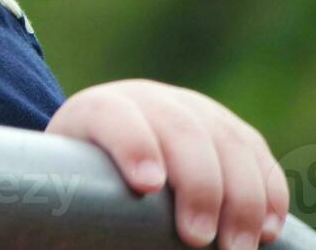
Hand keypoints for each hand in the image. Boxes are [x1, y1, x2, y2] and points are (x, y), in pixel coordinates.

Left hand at [47, 79, 289, 249]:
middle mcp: (149, 101)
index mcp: (98, 111)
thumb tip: (74, 245)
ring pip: (226, 142)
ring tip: (236, 247)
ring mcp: (194, 108)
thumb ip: (76, 210)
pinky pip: (256, 154)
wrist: (110, 144)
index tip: (146, 186)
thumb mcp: (69, 187)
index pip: (114, 116)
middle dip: (196, 186)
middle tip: (196, 238)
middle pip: (180, 130)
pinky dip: (267, 192)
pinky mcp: (229, 127)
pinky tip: (266, 229)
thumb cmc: (84, 179)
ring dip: (240, 198)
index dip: (133, 145)